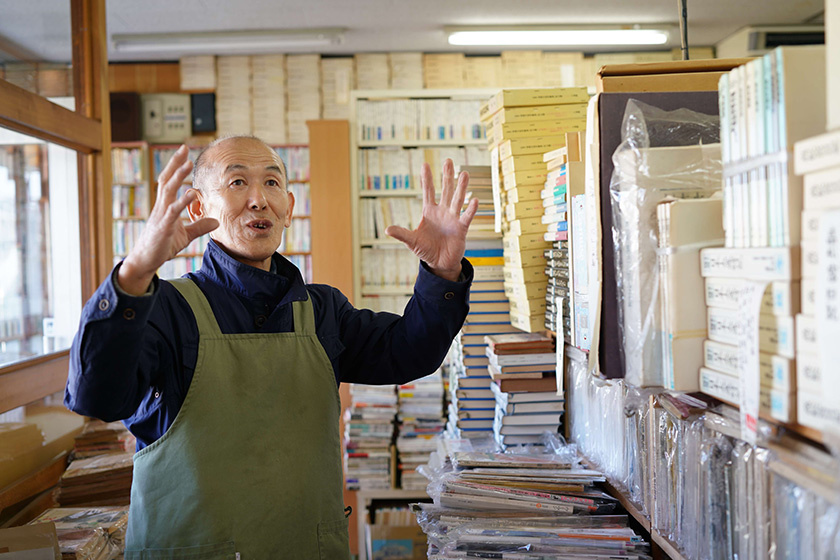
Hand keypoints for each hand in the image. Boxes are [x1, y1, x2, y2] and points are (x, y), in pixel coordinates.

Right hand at [118, 146, 218, 294]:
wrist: (145, 261)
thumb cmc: (162, 246)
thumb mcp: (185, 235)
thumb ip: (200, 226)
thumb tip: (216, 221)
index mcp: (165, 206)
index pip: (168, 181)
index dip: (175, 167)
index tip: (184, 153)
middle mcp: (161, 207)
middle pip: (166, 180)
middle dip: (175, 164)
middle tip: (183, 148)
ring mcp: (161, 216)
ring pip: (168, 191)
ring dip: (178, 177)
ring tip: (188, 164)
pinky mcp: (163, 227)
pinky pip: (173, 211)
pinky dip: (182, 202)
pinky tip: (191, 193)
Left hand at [385, 158, 478, 281]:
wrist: (440, 262)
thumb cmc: (426, 250)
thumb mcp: (412, 241)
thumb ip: (402, 234)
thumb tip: (387, 230)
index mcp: (429, 211)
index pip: (428, 191)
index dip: (427, 179)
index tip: (425, 165)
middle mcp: (442, 211)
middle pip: (445, 190)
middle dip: (447, 176)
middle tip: (448, 161)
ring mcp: (453, 218)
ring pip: (457, 199)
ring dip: (461, 187)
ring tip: (464, 174)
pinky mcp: (461, 228)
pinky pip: (466, 217)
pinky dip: (471, 209)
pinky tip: (474, 200)